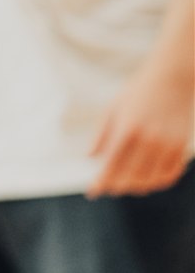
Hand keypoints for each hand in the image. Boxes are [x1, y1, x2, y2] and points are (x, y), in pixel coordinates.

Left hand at [88, 54, 193, 197]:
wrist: (171, 80)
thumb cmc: (137, 93)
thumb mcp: (113, 110)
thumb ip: (102, 136)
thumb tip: (91, 158)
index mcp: (127, 130)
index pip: (112, 165)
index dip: (102, 182)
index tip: (92, 192)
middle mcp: (149, 141)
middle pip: (131, 177)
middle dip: (117, 187)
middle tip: (108, 188)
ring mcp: (168, 145)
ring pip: (151, 180)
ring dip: (137, 187)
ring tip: (126, 185)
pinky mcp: (181, 147)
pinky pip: (170, 174)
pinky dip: (158, 182)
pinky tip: (147, 180)